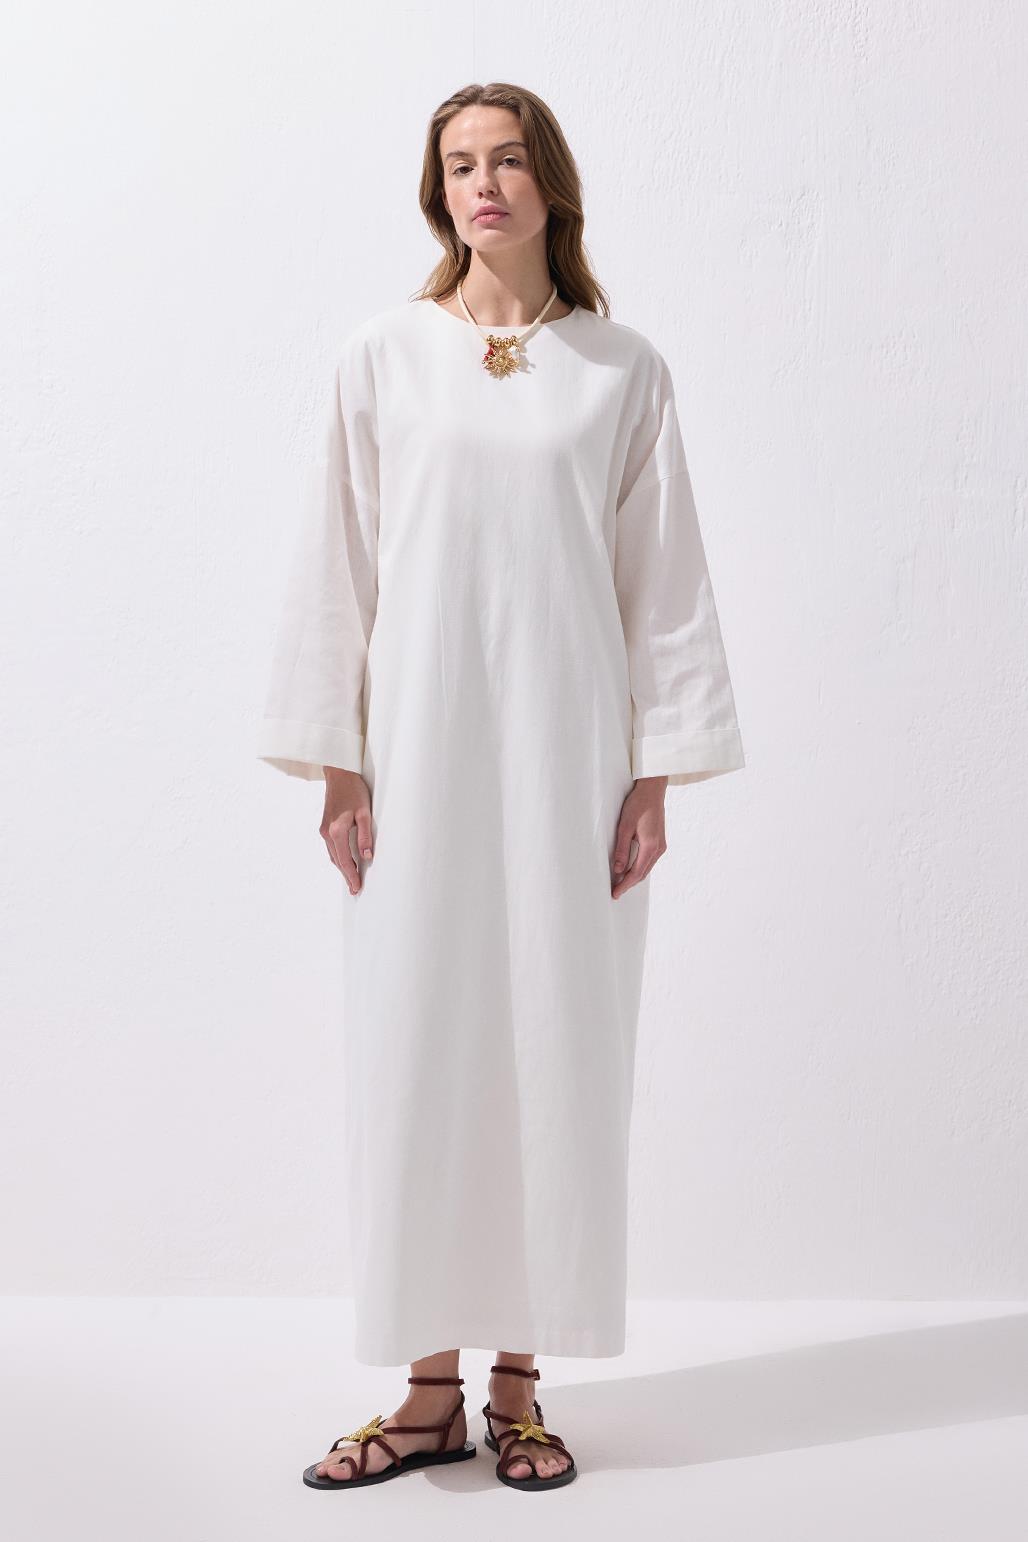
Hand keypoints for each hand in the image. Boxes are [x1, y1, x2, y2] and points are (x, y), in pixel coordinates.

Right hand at [320, 767, 373, 895]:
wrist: (338, 774)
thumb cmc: (354, 790)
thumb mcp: (365, 813)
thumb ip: (365, 836)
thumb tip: (367, 856)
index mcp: (337, 831)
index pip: (345, 860)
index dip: (351, 875)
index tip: (357, 888)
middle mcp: (327, 833)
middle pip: (337, 860)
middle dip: (346, 875)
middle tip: (355, 889)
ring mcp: (324, 829)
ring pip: (333, 855)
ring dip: (342, 867)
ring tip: (351, 878)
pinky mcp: (325, 825)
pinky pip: (331, 847)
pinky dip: (338, 857)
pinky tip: (345, 860)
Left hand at [611, 776, 667, 897]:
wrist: (652, 790)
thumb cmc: (638, 804)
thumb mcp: (625, 826)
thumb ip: (622, 849)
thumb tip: (618, 870)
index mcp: (650, 846)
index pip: (636, 873)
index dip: (625, 885)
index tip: (615, 893)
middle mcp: (658, 848)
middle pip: (642, 873)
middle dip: (629, 884)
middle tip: (615, 892)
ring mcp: (661, 845)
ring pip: (646, 868)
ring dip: (634, 876)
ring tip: (620, 883)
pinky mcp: (659, 841)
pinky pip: (649, 860)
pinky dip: (639, 868)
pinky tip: (630, 869)